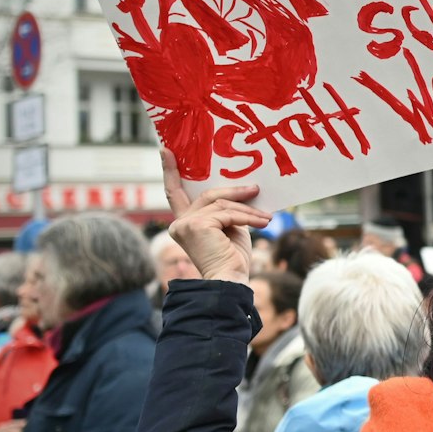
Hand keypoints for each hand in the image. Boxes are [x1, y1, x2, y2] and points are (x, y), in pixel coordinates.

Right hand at [160, 149, 269, 284]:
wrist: (230, 281)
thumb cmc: (232, 258)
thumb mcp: (230, 227)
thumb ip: (226, 209)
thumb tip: (245, 188)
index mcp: (184, 223)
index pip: (174, 193)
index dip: (170, 171)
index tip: (166, 149)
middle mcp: (179, 223)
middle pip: (208, 194)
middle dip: (234, 190)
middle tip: (255, 188)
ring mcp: (185, 224)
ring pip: (221, 203)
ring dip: (247, 208)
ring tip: (266, 216)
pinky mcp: (196, 225)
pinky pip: (227, 213)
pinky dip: (247, 217)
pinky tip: (263, 223)